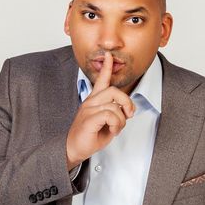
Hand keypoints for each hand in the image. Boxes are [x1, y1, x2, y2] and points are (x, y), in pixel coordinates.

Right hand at [65, 51, 135, 169]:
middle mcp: (91, 102)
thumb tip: (128, 110)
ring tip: (116, 128)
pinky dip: (116, 124)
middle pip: (115, 91)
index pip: (101, 80)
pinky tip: (112, 131)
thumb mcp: (107, 122)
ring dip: (121, 120)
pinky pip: (110, 115)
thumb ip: (116, 113)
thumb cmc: (91, 136)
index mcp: (94, 101)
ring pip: (115, 105)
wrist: (74, 149)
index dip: (106, 67)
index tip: (109, 55)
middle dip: (127, 102)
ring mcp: (88, 110)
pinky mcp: (88, 119)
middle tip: (129, 115)